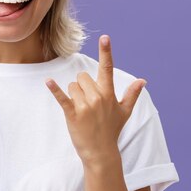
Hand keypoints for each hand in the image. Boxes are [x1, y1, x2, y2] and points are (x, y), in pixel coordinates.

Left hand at [45, 35, 145, 164]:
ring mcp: (85, 106)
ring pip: (72, 86)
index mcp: (109, 94)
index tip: (104, 37)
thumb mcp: (124, 112)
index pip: (107, 68)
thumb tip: (142, 81)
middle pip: (82, 77)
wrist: (101, 153)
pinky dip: (54, 89)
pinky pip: (62, 97)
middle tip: (87, 104)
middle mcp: (98, 97)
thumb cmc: (111, 131)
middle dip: (82, 87)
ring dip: (73, 95)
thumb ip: (132, 94)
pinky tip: (48, 81)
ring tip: (81, 110)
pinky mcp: (73, 114)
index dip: (106, 52)